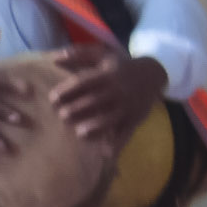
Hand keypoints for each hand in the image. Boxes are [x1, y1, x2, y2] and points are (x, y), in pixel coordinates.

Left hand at [49, 43, 166, 144]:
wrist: (154, 73)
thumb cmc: (120, 64)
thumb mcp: (102, 53)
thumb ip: (78, 54)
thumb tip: (54, 59)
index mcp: (107, 74)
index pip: (84, 82)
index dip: (67, 90)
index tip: (52, 99)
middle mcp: (118, 90)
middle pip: (95, 101)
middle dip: (77, 109)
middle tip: (62, 116)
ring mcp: (128, 106)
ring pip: (111, 118)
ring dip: (95, 127)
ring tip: (80, 133)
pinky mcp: (136, 118)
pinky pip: (126, 132)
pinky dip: (117, 144)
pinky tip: (106, 153)